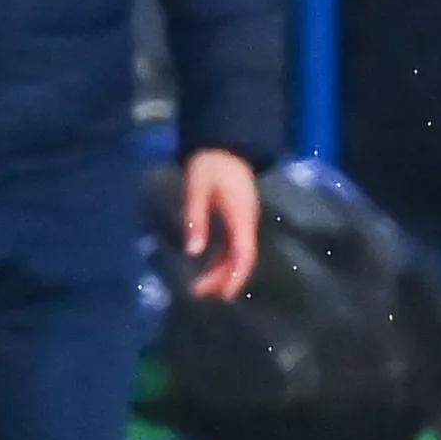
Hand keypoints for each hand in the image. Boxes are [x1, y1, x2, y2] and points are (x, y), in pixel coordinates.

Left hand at [180, 149, 260, 298]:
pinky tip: (208, 269)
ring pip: (237, 253)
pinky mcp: (238, 218)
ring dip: (221, 271)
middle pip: (240, 258)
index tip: (225, 294)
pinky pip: (233, 245)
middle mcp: (247, 221)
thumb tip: (193, 252)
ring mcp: (244, 221)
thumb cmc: (210, 165)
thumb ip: (195, 218)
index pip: (244, 253)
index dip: (236, 275)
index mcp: (241, 215)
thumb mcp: (196, 189)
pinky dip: (221, 260)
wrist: (224, 144)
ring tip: (200, 287)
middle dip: (223, 278)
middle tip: (199, 293)